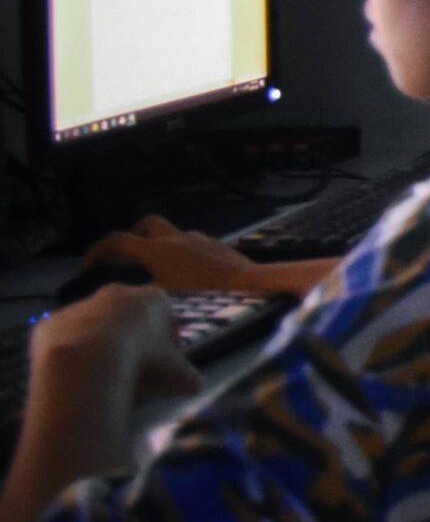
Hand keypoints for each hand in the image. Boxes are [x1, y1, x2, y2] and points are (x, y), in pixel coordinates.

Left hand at [30, 284, 201, 404]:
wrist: (86, 364)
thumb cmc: (143, 362)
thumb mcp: (178, 375)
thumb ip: (189, 377)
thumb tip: (196, 386)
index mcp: (154, 299)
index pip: (166, 315)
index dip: (167, 340)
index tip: (164, 363)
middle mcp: (117, 293)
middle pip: (127, 316)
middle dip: (130, 338)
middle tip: (132, 368)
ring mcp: (81, 306)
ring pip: (93, 326)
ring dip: (98, 346)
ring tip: (101, 377)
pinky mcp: (51, 323)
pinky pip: (64, 340)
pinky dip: (70, 355)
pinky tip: (75, 377)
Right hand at [83, 216, 265, 294]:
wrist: (248, 282)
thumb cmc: (204, 293)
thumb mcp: (164, 298)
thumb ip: (140, 292)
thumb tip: (122, 295)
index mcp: (157, 250)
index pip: (117, 240)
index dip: (97, 250)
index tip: (89, 264)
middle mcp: (175, 238)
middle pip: (146, 223)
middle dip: (134, 235)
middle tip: (129, 255)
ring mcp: (198, 238)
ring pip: (171, 231)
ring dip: (160, 243)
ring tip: (159, 268)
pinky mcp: (216, 244)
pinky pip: (192, 242)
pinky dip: (182, 251)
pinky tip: (187, 272)